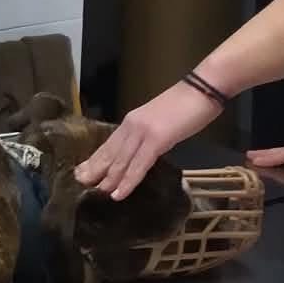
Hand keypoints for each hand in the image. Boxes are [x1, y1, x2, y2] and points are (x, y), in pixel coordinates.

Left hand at [75, 83, 222, 200]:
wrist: (204, 88)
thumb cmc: (188, 105)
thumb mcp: (161, 122)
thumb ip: (149, 135)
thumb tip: (142, 152)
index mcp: (132, 121)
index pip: (109, 144)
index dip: (95, 159)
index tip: (81, 172)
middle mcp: (132, 126)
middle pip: (109, 152)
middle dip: (94, 170)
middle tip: (79, 185)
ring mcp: (143, 132)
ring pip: (120, 160)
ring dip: (108, 179)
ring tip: (96, 194)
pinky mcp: (156, 139)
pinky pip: (138, 165)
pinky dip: (127, 181)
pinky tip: (118, 194)